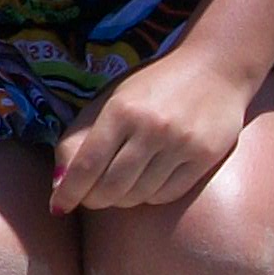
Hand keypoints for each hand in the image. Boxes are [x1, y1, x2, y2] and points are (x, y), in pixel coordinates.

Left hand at [50, 46, 253, 213]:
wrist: (215, 67)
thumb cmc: (152, 87)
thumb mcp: (110, 101)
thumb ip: (80, 138)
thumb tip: (58, 184)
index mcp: (121, 110)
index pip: (86, 164)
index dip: (69, 192)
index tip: (58, 206)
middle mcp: (151, 127)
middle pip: (111, 188)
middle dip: (94, 200)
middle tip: (91, 197)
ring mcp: (181, 144)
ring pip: (139, 195)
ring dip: (123, 199)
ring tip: (121, 186)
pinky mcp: (205, 157)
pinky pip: (166, 195)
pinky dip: (150, 196)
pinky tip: (148, 181)